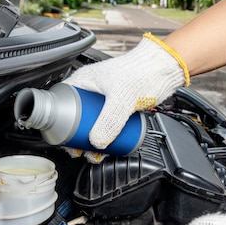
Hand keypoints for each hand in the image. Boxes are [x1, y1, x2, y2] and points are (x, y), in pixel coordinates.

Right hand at [64, 33, 188, 153]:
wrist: (164, 70)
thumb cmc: (141, 72)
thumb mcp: (120, 100)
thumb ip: (108, 122)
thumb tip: (96, 143)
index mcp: (83, 82)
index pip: (63, 105)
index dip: (62, 125)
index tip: (67, 140)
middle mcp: (91, 91)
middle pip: (76, 119)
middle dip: (78, 138)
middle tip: (81, 151)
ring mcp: (104, 100)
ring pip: (92, 124)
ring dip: (92, 141)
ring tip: (96, 154)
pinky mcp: (117, 108)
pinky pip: (106, 125)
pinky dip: (105, 137)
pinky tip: (108, 147)